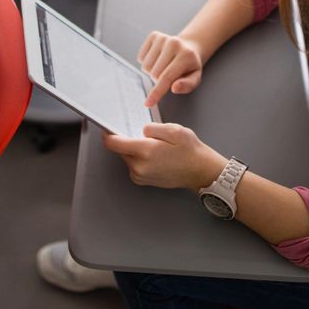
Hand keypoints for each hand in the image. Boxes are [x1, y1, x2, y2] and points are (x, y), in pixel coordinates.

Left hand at [102, 122, 225, 191]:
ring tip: (154, 146)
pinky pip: (133, 165)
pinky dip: (138, 158)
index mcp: (145, 152)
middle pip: (119, 150)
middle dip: (126, 140)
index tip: (107, 127)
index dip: (108, 134)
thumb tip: (140, 130)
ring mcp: (140, 176)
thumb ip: (153, 128)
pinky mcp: (143, 180)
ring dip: (133, 149)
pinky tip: (154, 155)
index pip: (113, 143)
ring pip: (126, 157)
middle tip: (142, 135)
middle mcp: (139, 166)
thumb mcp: (175, 130)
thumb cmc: (190, 151)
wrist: (200, 171)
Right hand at [138, 30, 203, 106]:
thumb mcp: (195, 78)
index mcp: (186, 56)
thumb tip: (174, 87)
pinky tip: (158, 59)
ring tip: (164, 67)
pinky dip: (147, 62)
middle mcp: (174, 43)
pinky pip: (141, 57)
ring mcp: (163, 38)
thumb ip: (187, 85)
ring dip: (152, 72)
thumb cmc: (190, 66)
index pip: (167, 77)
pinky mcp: (154, 36)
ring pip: (146, 67)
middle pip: (154, 74)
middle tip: (169, 75)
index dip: (156, 92)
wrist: (188, 47)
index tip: (148, 103)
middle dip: (159, 80)